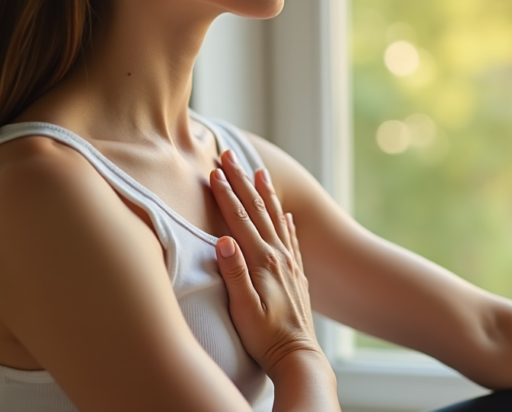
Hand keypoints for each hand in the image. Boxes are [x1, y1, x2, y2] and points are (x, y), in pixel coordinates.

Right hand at [209, 151, 321, 377]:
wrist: (297, 355)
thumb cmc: (265, 336)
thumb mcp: (243, 308)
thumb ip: (234, 273)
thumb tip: (222, 239)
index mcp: (261, 261)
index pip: (239, 219)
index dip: (226, 194)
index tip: (214, 170)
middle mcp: (278, 256)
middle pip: (257, 210)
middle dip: (242, 181)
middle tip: (230, 156)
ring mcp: (289, 263)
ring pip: (275, 219)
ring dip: (265, 193)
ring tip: (260, 171)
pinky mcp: (295, 274)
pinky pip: (290, 238)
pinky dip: (284, 221)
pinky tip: (284, 214)